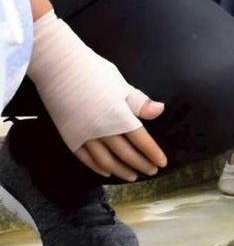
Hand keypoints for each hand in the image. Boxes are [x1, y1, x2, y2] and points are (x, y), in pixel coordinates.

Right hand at [25, 13, 167, 180]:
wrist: (60, 69)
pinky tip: (106, 171)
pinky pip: (86, 159)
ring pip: (106, 161)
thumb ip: (140, 102)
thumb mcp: (122, 85)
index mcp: (119, 118)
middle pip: (126, 154)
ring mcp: (84, 137)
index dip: (153, 153)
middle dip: (141, 164)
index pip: (141, 141)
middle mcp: (103, 131)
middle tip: (152, 171)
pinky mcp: (70, 138)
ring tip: (133, 176)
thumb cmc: (95, 73)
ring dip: (121, 170)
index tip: (162, 162)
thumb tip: (159, 111)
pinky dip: (98, 167)